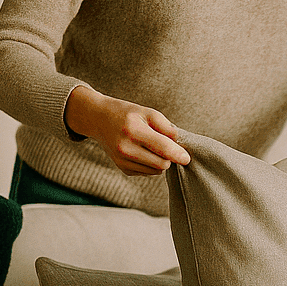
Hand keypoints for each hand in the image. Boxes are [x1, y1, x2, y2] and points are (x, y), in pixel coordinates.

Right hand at [64, 85, 191, 175]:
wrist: (99, 120)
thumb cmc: (127, 114)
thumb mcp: (148, 112)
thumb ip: (167, 127)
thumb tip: (181, 145)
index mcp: (133, 131)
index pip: (163, 148)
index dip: (178, 154)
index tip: (187, 158)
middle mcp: (125, 148)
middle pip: (162, 164)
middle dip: (170, 157)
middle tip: (167, 145)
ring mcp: (122, 161)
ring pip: (156, 171)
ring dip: (161, 161)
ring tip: (151, 146)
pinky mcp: (123, 169)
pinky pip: (148, 173)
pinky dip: (151, 165)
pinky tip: (143, 152)